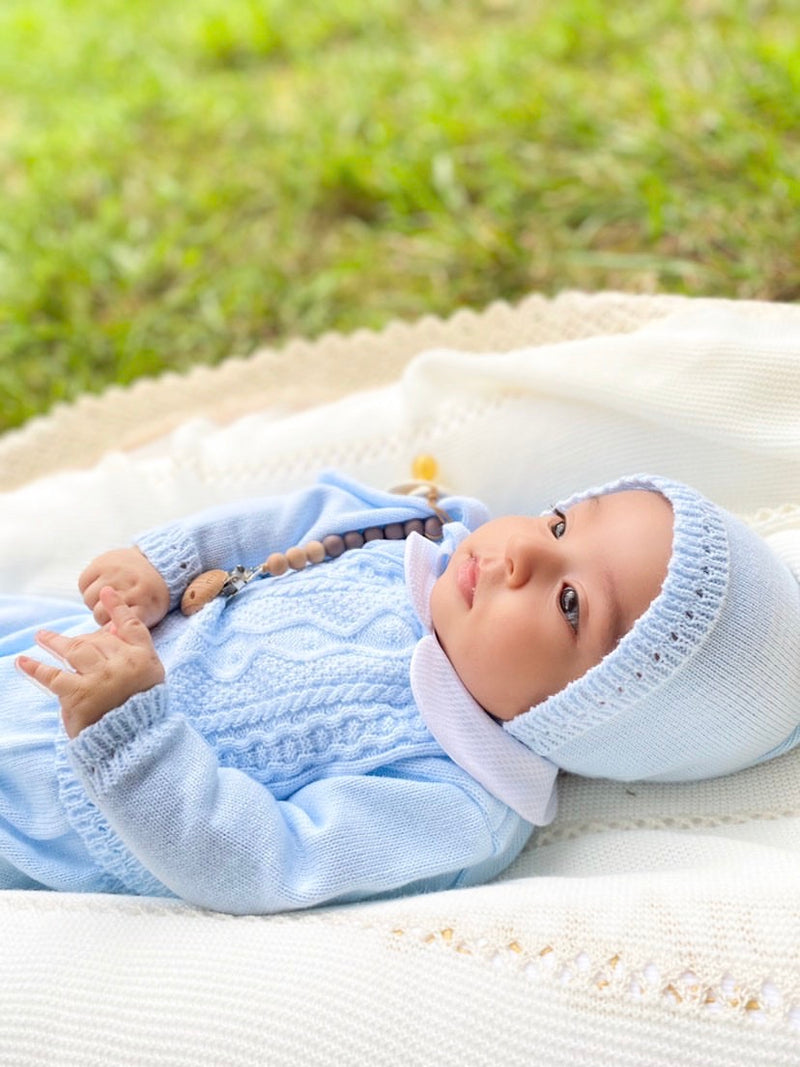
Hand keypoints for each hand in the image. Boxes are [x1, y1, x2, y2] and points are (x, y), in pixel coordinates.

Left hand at [17, 587, 165, 738]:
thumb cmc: (141, 714)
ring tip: (41, 637)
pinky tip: (22, 661)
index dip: (117, 607)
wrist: (134, 744)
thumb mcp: (147, 680)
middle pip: (97, 639)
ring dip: (54, 642)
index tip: (105, 592)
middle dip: (79, 637)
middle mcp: (123, 663)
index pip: (130, 626)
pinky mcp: (79, 694)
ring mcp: (100, 678)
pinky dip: (36, 668)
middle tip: (62, 637)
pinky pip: (53, 676)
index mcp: (143, 659)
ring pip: (75, 650)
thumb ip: (131, 655)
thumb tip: (113, 628)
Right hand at [79, 547, 169, 627]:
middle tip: (112, 609)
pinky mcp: (101, 562)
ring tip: (108, 596)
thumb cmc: (149, 597)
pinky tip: (101, 585)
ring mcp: (115, 572)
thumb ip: (130, 627)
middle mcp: (130, 586)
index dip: (111, 629)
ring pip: (89, 599)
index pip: (118, 625)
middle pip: (99, 614)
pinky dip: (88, 587)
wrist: (156, 564)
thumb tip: (107, 633)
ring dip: (95, 601)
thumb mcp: (150, 615)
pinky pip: (83, 583)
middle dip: (103, 615)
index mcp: (145, 603)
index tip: (112, 629)